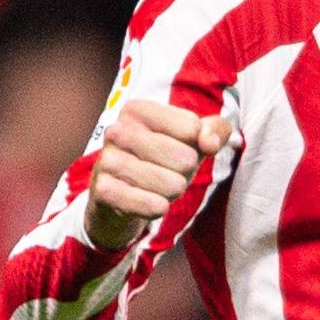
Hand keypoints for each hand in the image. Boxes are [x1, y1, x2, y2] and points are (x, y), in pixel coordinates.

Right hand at [85, 98, 231, 250]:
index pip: (192, 127)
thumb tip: (209, 142)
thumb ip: (214, 130)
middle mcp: (116, 130)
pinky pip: (154, 205)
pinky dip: (159, 208)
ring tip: (155, 187)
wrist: (118, 197)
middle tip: (165, 172)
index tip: (177, 148)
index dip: (196, 146)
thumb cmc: (161, 160)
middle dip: (185, 173)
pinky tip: (149, 203)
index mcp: (136, 110)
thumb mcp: (191, 139)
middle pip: (185, 158)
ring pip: (173, 184)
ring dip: (172, 192)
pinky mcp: (105, 191)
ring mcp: (108, 161)